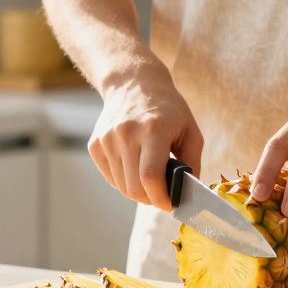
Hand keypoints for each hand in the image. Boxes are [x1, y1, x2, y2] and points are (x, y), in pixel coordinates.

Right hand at [89, 78, 203, 210]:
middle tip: (162, 196)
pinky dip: (124, 181)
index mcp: (153, 128)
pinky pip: (111, 178)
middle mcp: (126, 133)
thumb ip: (192, 162)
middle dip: (151, 199)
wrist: (133, 83)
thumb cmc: (167, 109)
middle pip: (134, 187)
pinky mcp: (95, 145)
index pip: (150, 176)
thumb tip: (187, 193)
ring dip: (138, 191)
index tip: (170, 204)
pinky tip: (134, 167)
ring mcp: (107, 139)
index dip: (161, 198)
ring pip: (122, 187)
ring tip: (150, 179)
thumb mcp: (190, 130)